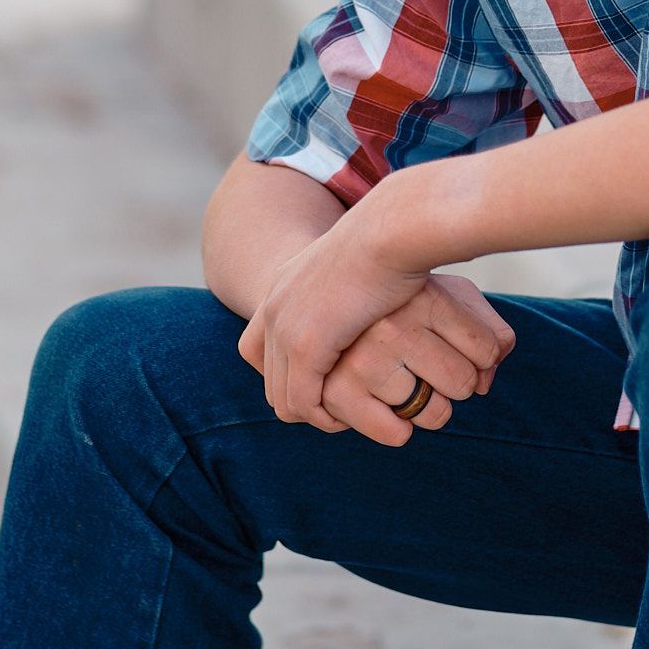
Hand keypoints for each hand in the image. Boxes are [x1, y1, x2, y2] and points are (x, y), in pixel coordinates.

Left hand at [237, 218, 514, 444]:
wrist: (392, 230)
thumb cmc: (393, 243)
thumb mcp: (356, 270)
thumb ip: (344, 294)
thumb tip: (359, 309)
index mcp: (282, 287)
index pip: (255, 349)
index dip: (286, 374)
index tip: (325, 383)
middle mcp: (273, 307)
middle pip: (270, 379)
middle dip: (303, 401)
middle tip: (340, 410)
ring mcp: (285, 326)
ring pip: (283, 398)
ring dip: (315, 415)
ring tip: (348, 418)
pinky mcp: (305, 345)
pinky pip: (302, 402)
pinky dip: (325, 417)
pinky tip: (351, 416)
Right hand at [317, 274, 515, 443]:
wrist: (332, 297)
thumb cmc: (405, 304)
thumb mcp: (450, 298)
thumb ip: (488, 330)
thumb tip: (486, 380)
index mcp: (426, 296)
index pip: (488, 351)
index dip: (484, 358)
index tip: (461, 345)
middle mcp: (393, 325)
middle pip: (464, 383)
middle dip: (456, 384)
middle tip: (429, 365)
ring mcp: (363, 359)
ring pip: (435, 412)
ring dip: (428, 408)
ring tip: (403, 381)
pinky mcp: (338, 390)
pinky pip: (396, 434)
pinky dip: (398, 430)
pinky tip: (384, 403)